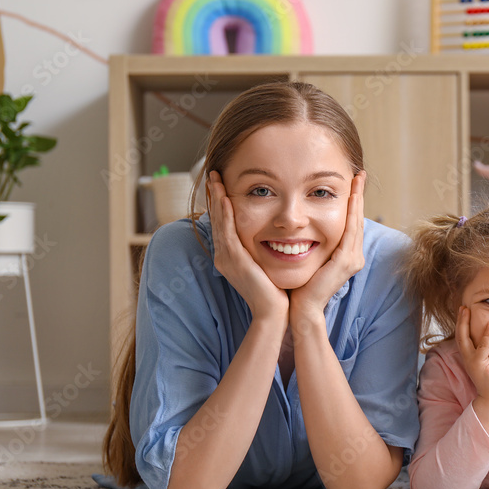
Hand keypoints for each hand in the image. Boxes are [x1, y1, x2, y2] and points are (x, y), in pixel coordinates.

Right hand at [207, 171, 287, 321]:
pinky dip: (226, 215)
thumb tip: (272, 237)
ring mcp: (226, 258)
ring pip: (219, 223)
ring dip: (217, 199)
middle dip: (215, 196)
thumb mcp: (265, 265)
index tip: (222, 185)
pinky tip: (226, 200)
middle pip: (217, 220)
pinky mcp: (234, 261)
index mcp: (229, 257)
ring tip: (216, 179)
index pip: (223, 224)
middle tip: (213, 175)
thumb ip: (262, 250)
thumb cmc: (274, 291)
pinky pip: (228, 233)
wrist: (273, 313)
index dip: (221, 204)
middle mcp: (223, 256)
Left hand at [289, 171, 365, 321]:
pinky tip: (352, 197)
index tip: (352, 182)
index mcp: (347, 255)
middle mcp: (354, 256)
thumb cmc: (301, 287)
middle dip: (359, 195)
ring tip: (357, 180)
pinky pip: (350, 231)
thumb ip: (313, 244)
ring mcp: (353, 259)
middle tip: (359, 174)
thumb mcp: (310, 259)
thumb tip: (303, 227)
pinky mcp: (346, 261)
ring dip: (358, 199)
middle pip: (357, 219)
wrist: (302, 309)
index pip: (351, 223)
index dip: (353, 203)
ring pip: (356, 222)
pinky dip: (352, 212)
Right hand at [456, 306, 488, 401]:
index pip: (463, 336)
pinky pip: (482, 347)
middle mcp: (467, 357)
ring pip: (464, 338)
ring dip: (465, 323)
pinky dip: (486, 335)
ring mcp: (471, 361)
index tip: (464, 310)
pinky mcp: (479, 364)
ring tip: (467, 310)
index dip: (463, 323)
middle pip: (460, 334)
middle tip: (462, 306)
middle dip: (460, 320)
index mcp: (469, 356)